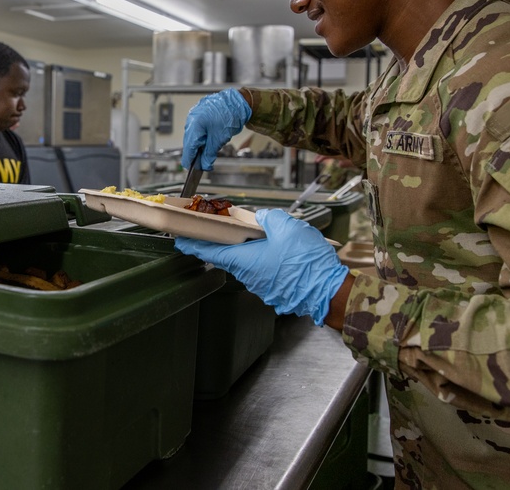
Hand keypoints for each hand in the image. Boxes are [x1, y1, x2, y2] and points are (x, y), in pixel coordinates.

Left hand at [174, 208, 347, 325]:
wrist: (328, 291)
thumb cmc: (306, 262)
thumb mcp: (287, 227)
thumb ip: (268, 218)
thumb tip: (261, 218)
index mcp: (244, 260)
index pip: (210, 251)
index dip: (194, 244)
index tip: (181, 240)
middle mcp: (248, 276)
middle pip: (230, 256)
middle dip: (228, 242)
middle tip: (228, 228)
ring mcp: (261, 286)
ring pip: (249, 265)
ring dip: (251, 252)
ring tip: (265, 238)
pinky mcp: (275, 291)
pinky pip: (265, 273)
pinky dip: (266, 262)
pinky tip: (280, 254)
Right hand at [181, 88, 251, 169]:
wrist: (237, 102)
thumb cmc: (229, 116)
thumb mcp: (219, 140)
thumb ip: (209, 155)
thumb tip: (205, 165)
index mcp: (194, 126)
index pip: (188, 148)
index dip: (189, 160)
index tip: (191, 169)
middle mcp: (190, 120)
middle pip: (189, 142)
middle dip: (196, 152)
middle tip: (205, 160)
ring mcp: (193, 115)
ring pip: (192, 135)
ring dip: (200, 143)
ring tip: (211, 145)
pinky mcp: (197, 113)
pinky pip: (196, 128)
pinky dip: (201, 135)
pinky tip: (210, 137)